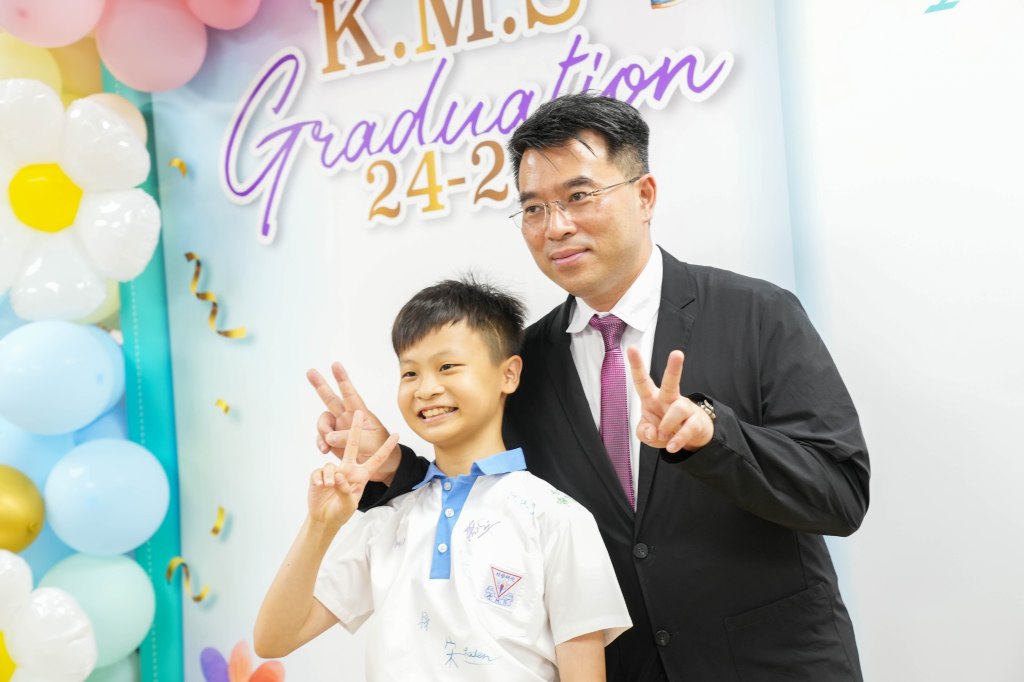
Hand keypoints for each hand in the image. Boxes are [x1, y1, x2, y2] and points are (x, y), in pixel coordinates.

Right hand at [307, 361, 400, 483]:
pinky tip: (324, 450)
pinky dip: (320, 442)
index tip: (335, 364)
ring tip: (327, 444)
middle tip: (310, 371)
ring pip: (323, 422)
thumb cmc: (382, 451)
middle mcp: (348, 418)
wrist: (383, 468)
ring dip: (322, 430)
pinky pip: (322, 437)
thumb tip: (329, 436)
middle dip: (320, 385)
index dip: (343, 379)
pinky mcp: (334, 442)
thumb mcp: (369, 443)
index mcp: (360, 414)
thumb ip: (349, 438)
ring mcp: (340, 429)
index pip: (350, 393)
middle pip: (331, 399)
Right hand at [307, 411, 399, 527]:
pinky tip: (320, 487)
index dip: (386, 448)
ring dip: (329, 475)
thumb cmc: (342, 511)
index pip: (376, 459)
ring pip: (330, 463)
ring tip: (328, 486)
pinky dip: (320, 479)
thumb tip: (337, 475)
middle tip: (359, 412)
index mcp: (361, 474)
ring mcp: (333, 470)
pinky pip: (319, 472)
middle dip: (355, 427)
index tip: (397, 435)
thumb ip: (346, 489)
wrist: (325, 518)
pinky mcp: (319, 474)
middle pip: (352, 443)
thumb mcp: (350, 504)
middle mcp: (348, 468)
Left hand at [626, 346, 713, 452]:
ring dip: (667, 425)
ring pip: (678, 409)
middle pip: (671, 382)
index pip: (642, 380)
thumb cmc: (664, 429)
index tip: (631, 348)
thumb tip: (651, 432)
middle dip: (674, 368)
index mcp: (652, 398)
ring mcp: (684, 408)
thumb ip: (643, 432)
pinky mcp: (696, 421)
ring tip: (663, 435)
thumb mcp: (646, 433)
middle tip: (677, 353)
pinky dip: (677, 439)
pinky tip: (672, 446)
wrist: (688, 439)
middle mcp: (669, 399)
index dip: (636, 366)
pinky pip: (687, 428)